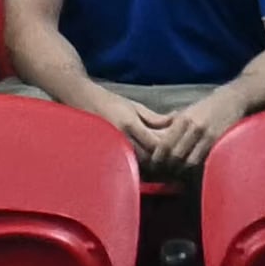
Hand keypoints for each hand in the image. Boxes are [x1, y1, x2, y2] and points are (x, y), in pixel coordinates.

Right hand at [64, 82, 179, 156]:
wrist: (85, 103)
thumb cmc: (112, 102)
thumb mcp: (135, 106)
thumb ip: (154, 118)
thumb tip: (174, 121)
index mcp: (129, 123)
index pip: (154, 143)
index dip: (168, 146)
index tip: (179, 144)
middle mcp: (121, 137)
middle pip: (148, 157)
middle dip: (162, 157)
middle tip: (174, 155)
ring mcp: (115, 146)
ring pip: (138, 163)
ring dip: (152, 162)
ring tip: (164, 159)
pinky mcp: (110, 152)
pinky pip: (129, 161)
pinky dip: (141, 163)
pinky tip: (148, 160)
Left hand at [141, 91, 249, 171]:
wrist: (233, 99)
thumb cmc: (207, 106)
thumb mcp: (187, 112)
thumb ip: (171, 127)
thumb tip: (154, 145)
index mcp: (183, 119)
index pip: (164, 145)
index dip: (157, 159)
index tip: (153, 166)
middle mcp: (194, 127)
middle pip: (175, 156)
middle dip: (167, 168)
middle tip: (162, 174)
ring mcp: (208, 135)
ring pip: (188, 162)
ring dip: (181, 171)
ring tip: (176, 175)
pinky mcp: (219, 142)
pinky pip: (203, 161)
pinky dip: (195, 169)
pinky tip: (190, 171)